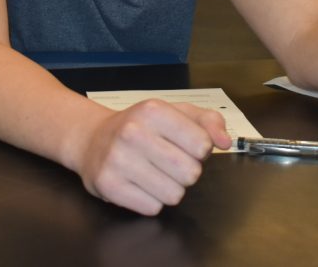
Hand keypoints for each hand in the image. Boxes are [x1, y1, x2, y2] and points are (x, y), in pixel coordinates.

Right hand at [76, 100, 231, 214]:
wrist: (92, 139)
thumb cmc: (140, 126)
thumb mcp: (175, 113)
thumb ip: (208, 121)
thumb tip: (225, 142)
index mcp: (153, 110)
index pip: (202, 144)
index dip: (199, 150)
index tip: (185, 146)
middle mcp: (133, 132)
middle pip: (190, 173)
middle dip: (186, 172)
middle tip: (169, 163)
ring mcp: (118, 159)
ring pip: (173, 195)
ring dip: (170, 189)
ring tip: (154, 173)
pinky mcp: (108, 185)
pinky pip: (152, 208)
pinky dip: (150, 200)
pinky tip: (139, 184)